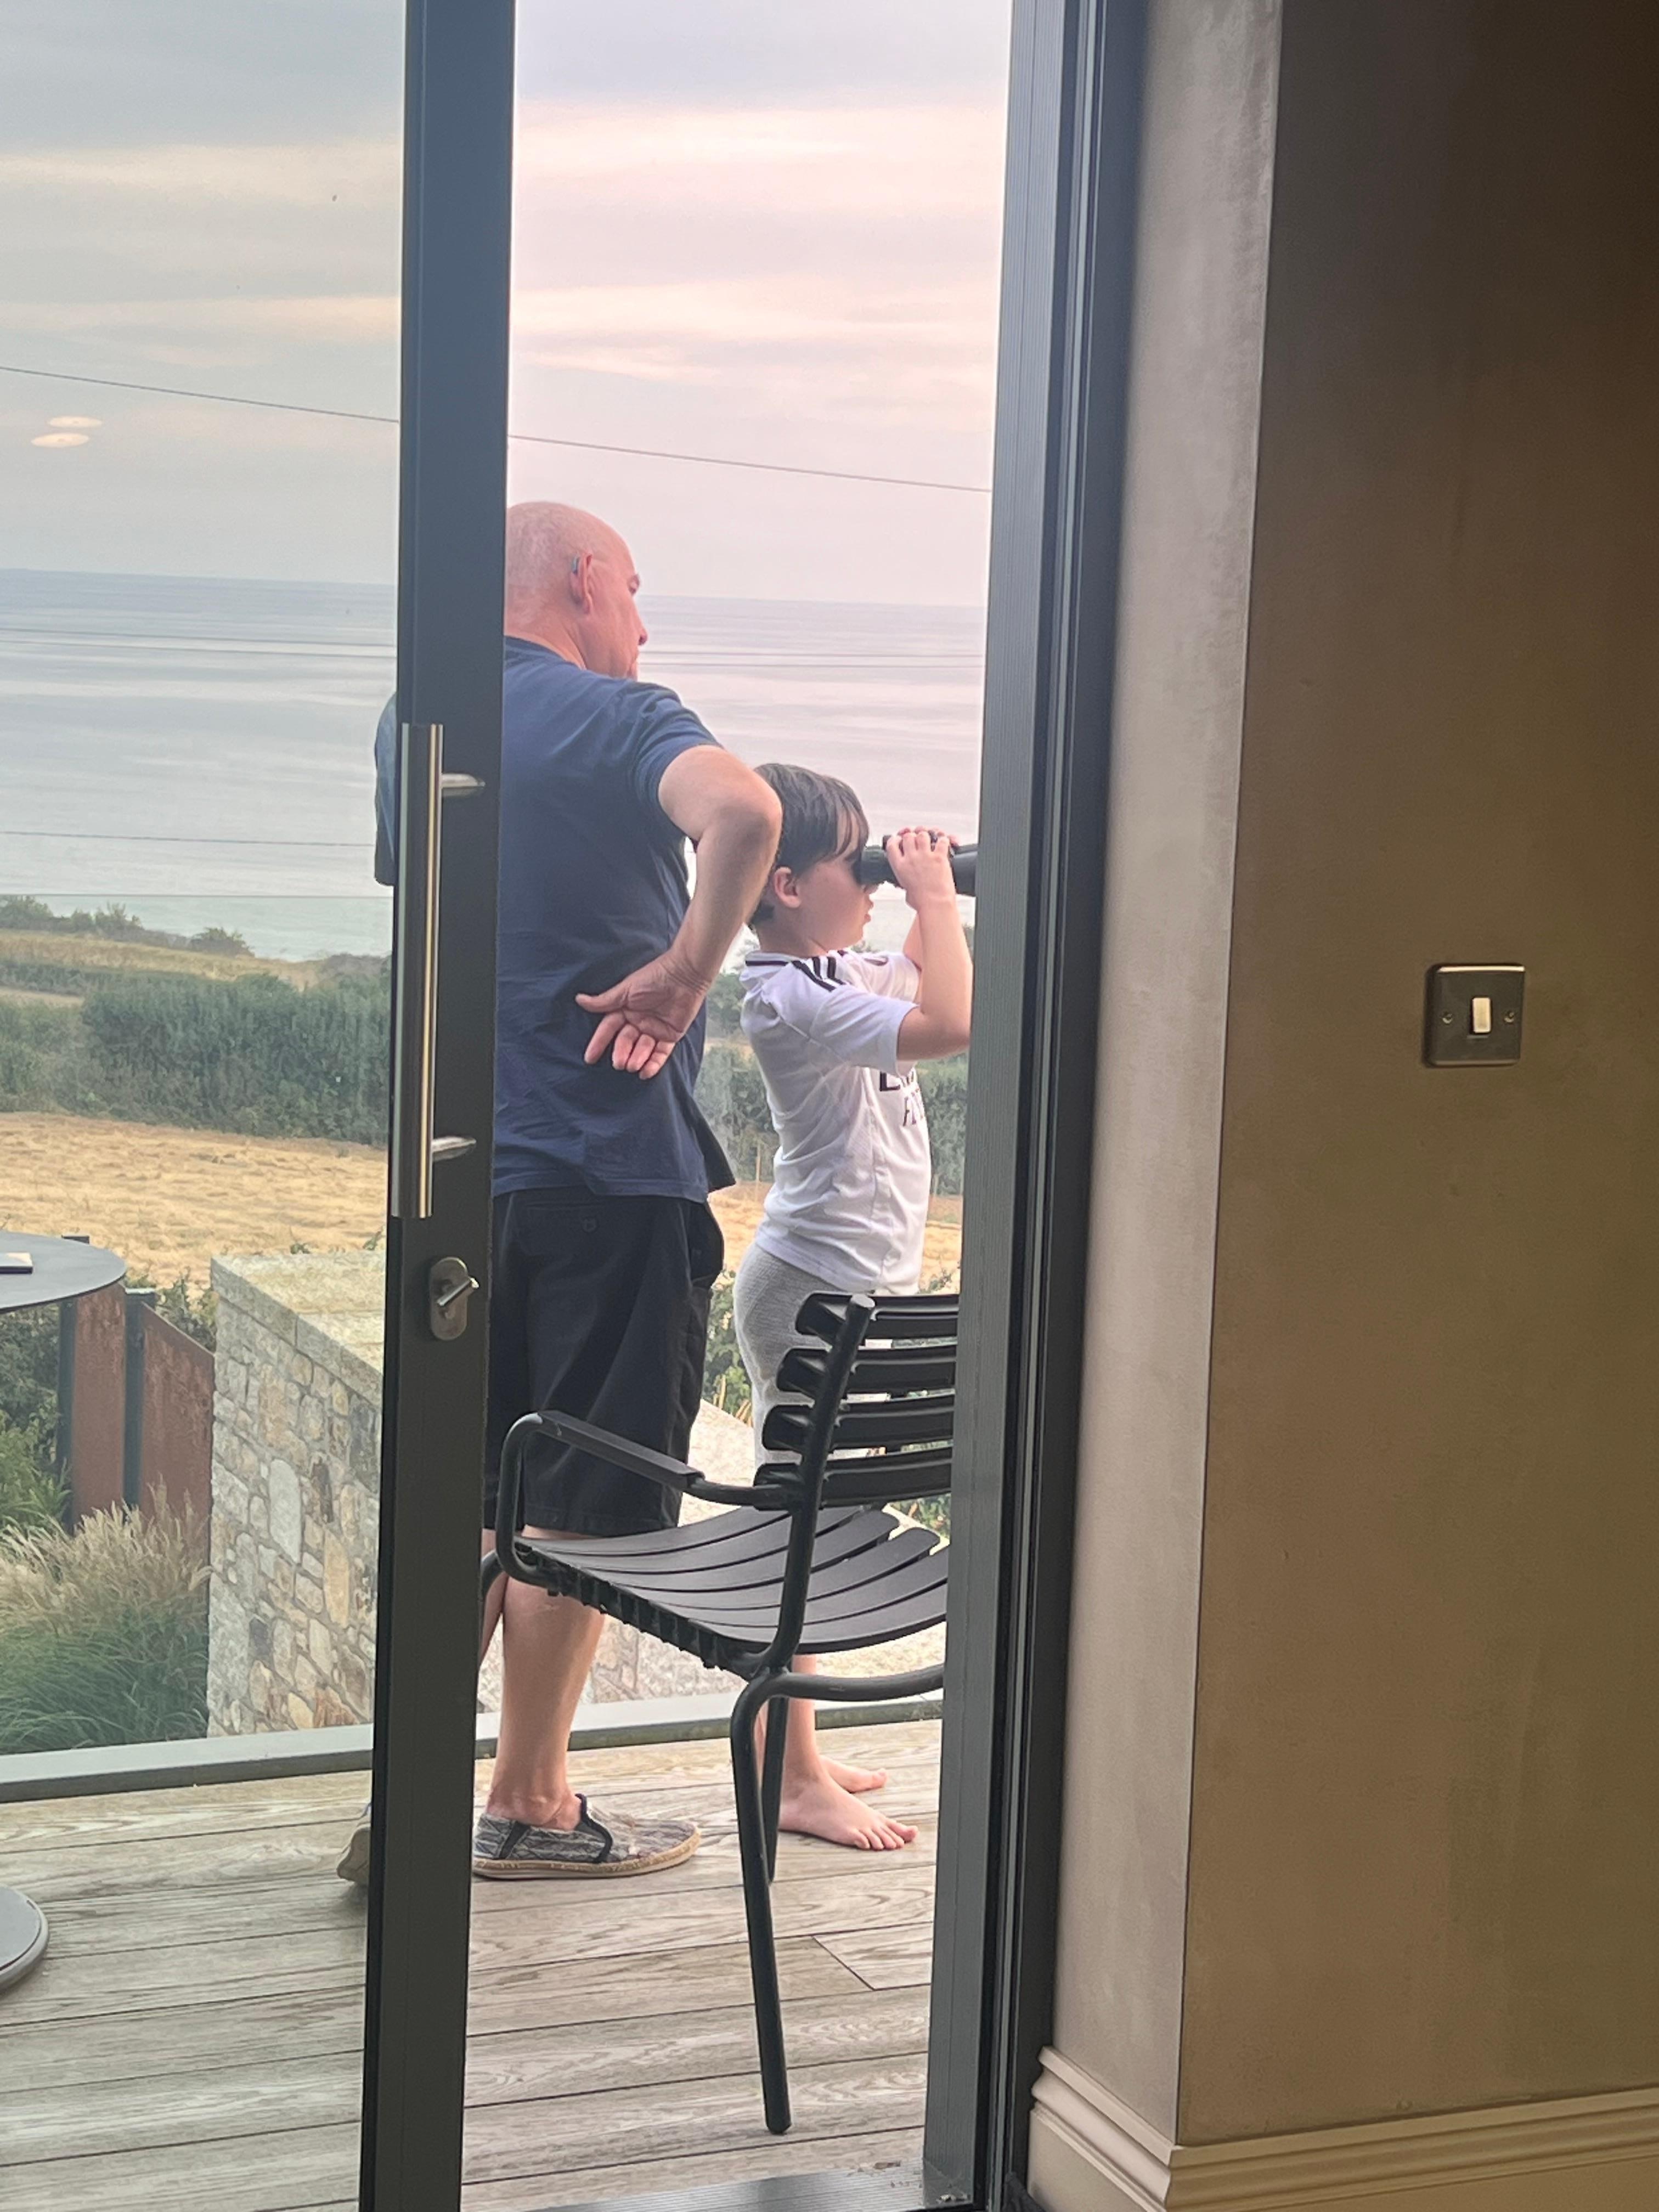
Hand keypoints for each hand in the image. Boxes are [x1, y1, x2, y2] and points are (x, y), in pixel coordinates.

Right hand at [576, 951, 711, 1078]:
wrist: (684, 975)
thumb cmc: (654, 977)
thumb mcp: (626, 990)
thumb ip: (604, 1001)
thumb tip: (580, 1000)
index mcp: (625, 1009)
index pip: (609, 1029)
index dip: (600, 1042)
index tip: (590, 1058)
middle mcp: (638, 1021)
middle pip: (626, 1041)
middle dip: (622, 1053)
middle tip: (618, 1063)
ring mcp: (654, 1029)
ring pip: (642, 1049)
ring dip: (637, 1059)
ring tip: (633, 1066)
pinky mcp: (670, 1035)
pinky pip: (661, 1053)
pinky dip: (654, 1063)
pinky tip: (646, 1072)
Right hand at [885, 826, 957, 910]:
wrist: (935, 904)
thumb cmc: (922, 902)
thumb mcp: (907, 892)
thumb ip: (907, 885)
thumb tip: (909, 888)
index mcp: (900, 867)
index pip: (892, 845)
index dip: (896, 840)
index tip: (899, 840)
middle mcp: (911, 859)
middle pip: (908, 836)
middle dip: (913, 836)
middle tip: (917, 841)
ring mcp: (925, 856)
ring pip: (923, 835)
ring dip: (927, 836)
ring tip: (930, 842)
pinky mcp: (939, 857)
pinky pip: (941, 841)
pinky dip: (943, 841)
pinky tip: (943, 844)